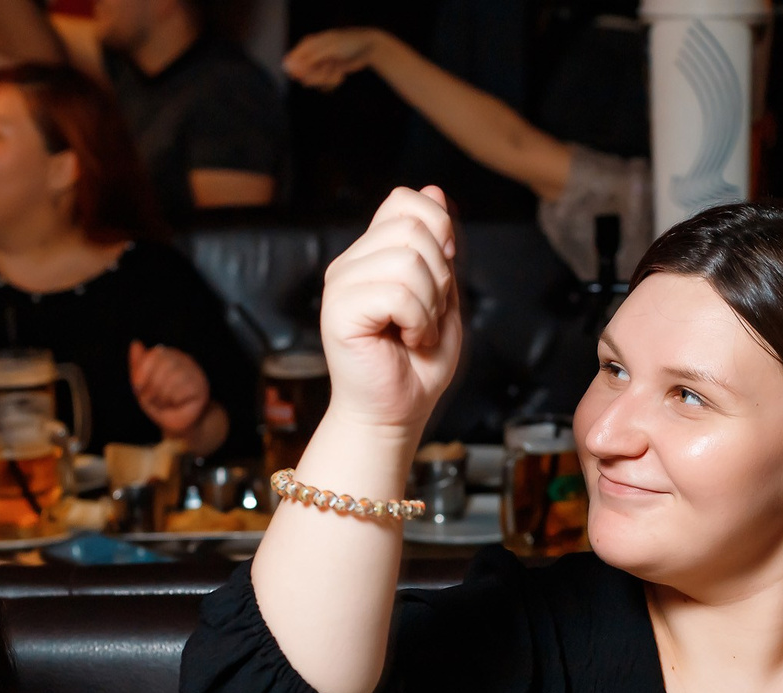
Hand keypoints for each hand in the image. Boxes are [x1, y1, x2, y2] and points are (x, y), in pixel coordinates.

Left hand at [128, 341, 211, 438]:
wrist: (177, 425)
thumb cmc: (160, 404)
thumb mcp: (142, 385)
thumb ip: (138, 365)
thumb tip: (135, 342)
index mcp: (169, 355)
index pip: (155, 354)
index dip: (143, 371)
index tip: (137, 387)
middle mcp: (185, 360)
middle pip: (164, 364)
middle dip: (152, 385)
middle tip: (151, 399)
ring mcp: (195, 373)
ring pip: (173, 377)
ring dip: (162, 395)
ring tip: (163, 403)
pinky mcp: (201, 387)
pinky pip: (182, 390)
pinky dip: (173, 401)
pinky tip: (175, 404)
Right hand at [284, 27, 390, 91]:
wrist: (367, 48)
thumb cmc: (348, 44)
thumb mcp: (329, 50)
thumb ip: (309, 59)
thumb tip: (289, 65)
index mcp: (307, 44)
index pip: (292, 62)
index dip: (299, 72)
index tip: (310, 76)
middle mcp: (311, 55)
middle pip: (303, 75)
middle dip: (317, 77)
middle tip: (329, 68)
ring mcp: (320, 65)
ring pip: (314, 82)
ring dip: (327, 79)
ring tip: (337, 68)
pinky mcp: (328, 74)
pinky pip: (324, 85)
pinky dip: (333, 81)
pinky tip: (341, 72)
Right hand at [318, 185, 462, 446]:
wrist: (397, 412)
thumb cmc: (417, 363)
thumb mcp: (443, 296)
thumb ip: (440, 249)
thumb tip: (434, 191)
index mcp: (373, 254)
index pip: (405, 201)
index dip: (438, 230)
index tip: (442, 278)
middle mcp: (352, 262)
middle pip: (412, 227)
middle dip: (440, 275)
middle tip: (428, 315)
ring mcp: (341, 284)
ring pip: (408, 259)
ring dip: (430, 305)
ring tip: (417, 331)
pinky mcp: (339, 310)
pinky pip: (398, 293)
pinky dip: (418, 321)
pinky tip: (407, 340)